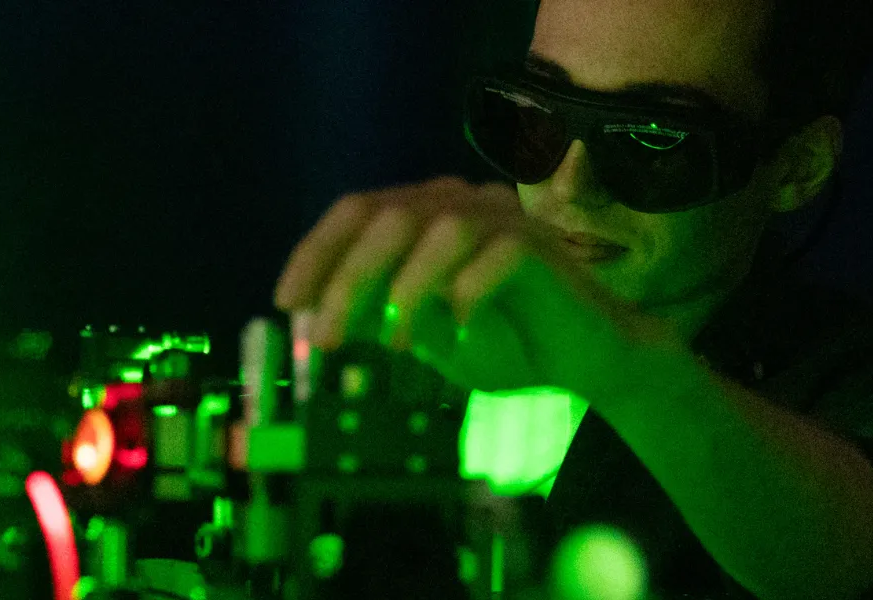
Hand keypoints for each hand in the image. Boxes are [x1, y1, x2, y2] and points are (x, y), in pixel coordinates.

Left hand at [273, 176, 681, 396]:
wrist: (587, 362)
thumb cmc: (500, 344)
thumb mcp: (422, 334)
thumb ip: (378, 314)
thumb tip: (319, 310)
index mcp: (426, 213)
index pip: (356, 210)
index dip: (315, 253)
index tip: (285, 302)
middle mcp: (461, 201)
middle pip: (387, 217)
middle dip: (347, 280)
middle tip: (327, 339)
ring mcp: (504, 219)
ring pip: (439, 229)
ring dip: (405, 289)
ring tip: (395, 346)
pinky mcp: (542, 247)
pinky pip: (498, 255)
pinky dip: (468, 292)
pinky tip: (457, 333)